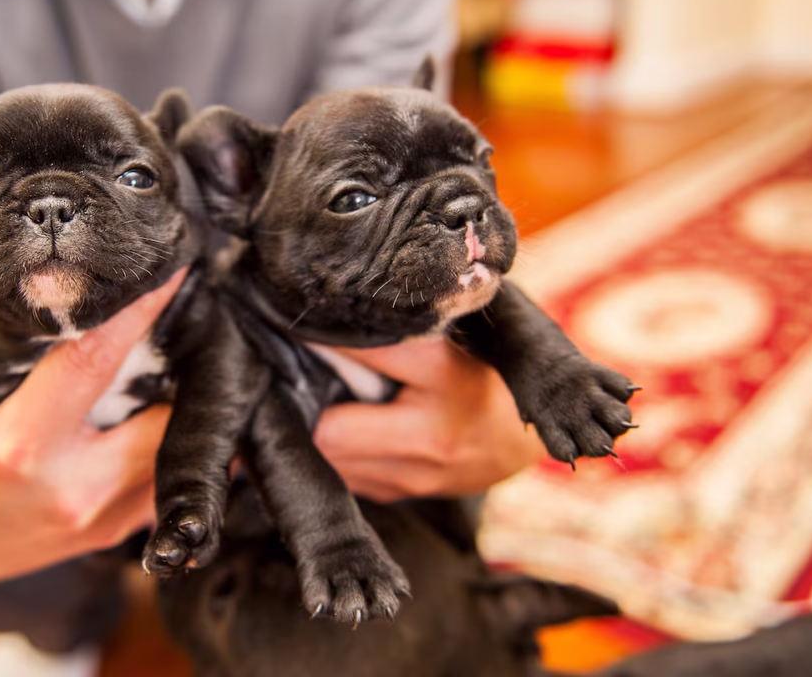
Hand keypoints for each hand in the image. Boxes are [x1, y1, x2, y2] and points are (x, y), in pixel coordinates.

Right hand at [0, 270, 185, 582]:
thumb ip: (30, 356)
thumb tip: (91, 294)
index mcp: (21, 445)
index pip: (93, 360)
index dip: (137, 314)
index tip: (172, 272)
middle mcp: (69, 489)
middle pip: (161, 414)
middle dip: (181, 370)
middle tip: (192, 329)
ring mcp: (99, 520)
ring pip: (173, 450)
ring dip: (181, 410)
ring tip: (180, 372)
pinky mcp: (116, 534)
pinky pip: (165, 480)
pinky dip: (169, 446)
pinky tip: (166, 418)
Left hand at [314, 337, 544, 502]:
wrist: (520, 440)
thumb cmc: (480, 374)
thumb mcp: (451, 340)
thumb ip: (400, 329)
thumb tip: (329, 319)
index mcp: (444, 374)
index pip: (364, 351)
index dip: (324, 338)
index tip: (299, 324)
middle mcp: (430, 433)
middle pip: (330, 429)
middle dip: (306, 403)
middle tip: (291, 376)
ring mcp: (417, 474)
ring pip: (331, 459)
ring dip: (313, 432)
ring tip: (311, 402)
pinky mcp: (402, 494)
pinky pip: (344, 476)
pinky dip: (331, 453)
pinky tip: (338, 430)